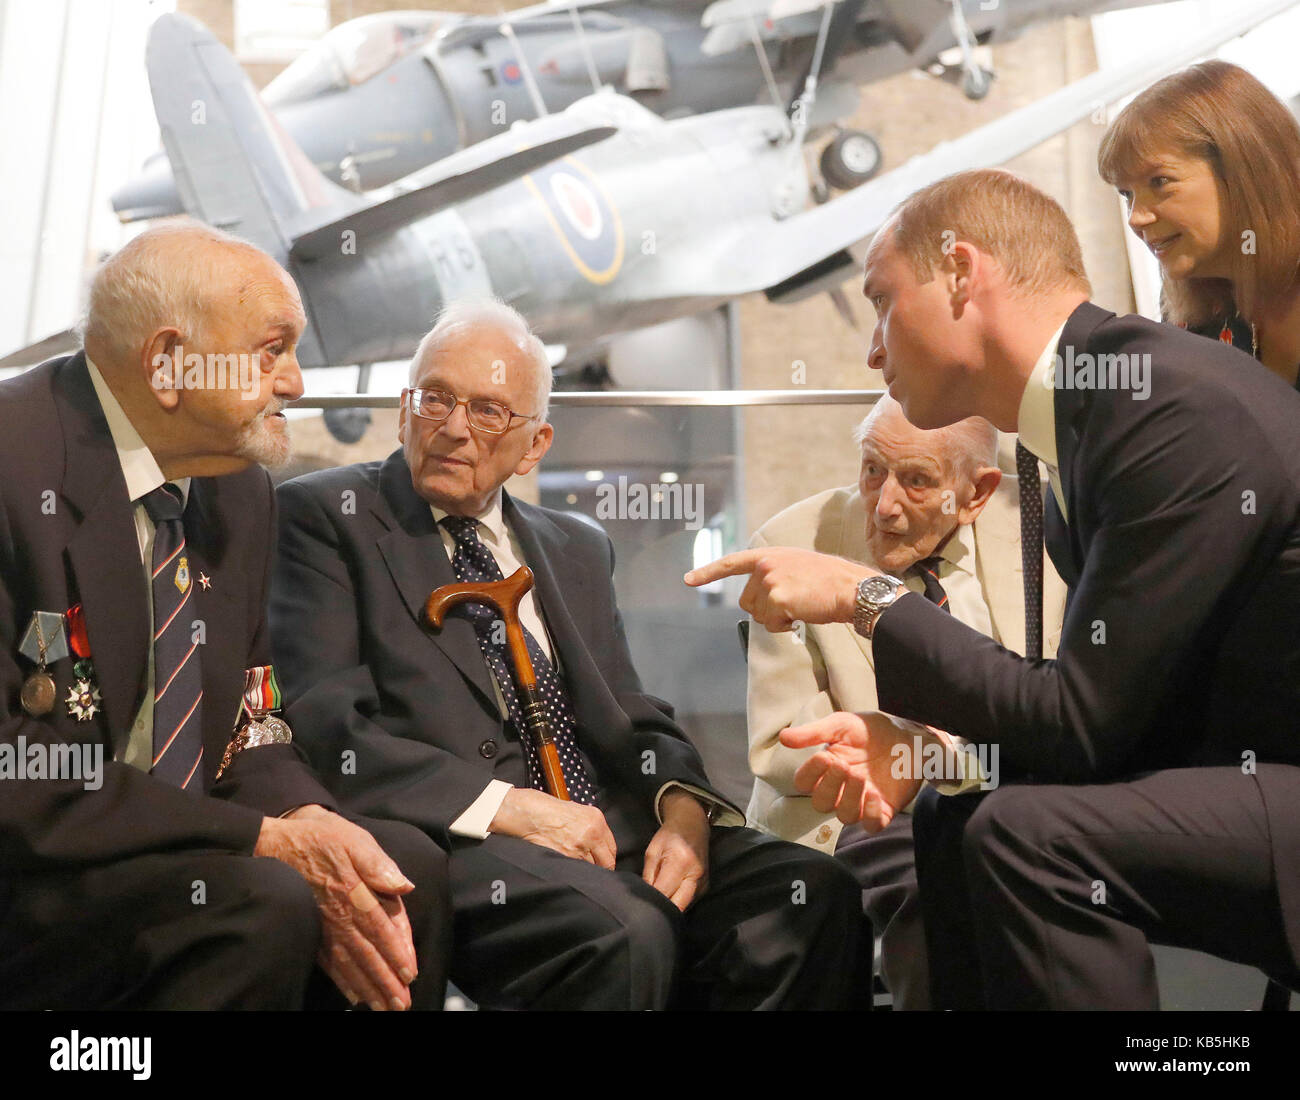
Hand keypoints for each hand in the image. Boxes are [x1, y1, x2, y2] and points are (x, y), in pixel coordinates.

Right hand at [255, 804, 417, 1009]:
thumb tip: (403, 886)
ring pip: (349, 964)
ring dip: (368, 988)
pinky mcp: (311, 933)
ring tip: (384, 1008)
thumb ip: (377, 863)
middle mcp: (338, 916)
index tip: (410, 973)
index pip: (379, 927)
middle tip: (401, 1004)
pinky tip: (355, 997)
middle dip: (385, 981)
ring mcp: (322, 928)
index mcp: (353, 892)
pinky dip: (343, 982)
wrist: (274, 844)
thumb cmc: (321, 838)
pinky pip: (328, 963)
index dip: (395, 951)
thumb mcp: (353, 839)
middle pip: (366, 953)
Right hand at [489, 787, 616, 868]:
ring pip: (592, 869)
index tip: (603, 863)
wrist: (529, 812)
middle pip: (606, 862)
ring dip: (586, 871)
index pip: (612, 848)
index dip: (607, 858)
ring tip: (577, 868)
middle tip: (594, 872)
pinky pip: (576, 871)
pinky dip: (574, 873)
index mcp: (597, 820)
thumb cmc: (549, 810)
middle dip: (601, 868)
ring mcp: (579, 847)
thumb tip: (599, 845)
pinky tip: (568, 868)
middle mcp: (592, 833)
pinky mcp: (566, 857)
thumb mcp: (578, 810)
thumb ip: (592, 827)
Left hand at [642, 789, 709, 910]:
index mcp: (680, 862)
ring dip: (670, 908)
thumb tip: (643, 898)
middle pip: (678, 906)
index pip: (663, 893)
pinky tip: (669, 897)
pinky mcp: (705, 887)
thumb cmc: (669, 836)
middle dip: (662, 911)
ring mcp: (703, 882)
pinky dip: (678, 903)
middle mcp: (695, 875)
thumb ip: (648, 876)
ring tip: (658, 901)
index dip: (650, 901)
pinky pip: (689, 903)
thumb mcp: (652, 852)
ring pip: (684, 907)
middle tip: (648, 909)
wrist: (692, 826)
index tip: (640, 904)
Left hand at [684, 547, 875, 631]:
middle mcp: (765, 565)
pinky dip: (786, 626)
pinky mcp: (777, 598)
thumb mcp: (797, 567)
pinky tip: (802, 613)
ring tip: (801, 606)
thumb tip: (760, 598)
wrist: (851, 587)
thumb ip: (774, 575)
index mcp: (769, 555)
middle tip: (792, 604)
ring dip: (777, 619)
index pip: (732, 562)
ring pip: (759, 615)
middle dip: (765, 610)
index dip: (708, 572)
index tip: (687, 580)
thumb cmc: (830, 581)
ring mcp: (770, 580)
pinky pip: (771, 624)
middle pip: (746, 602)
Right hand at [781, 712, 929, 832]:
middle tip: (843, 765)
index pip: (804, 783)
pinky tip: (874, 794)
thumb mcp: (841, 725)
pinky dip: (870, 814)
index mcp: (825, 770)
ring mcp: (861, 802)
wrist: (908, 735)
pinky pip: (872, 825)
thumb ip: (813, 732)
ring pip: (845, 816)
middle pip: (821, 803)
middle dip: (829, 786)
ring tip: (860, 776)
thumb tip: (783, 737)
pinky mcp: (884, 809)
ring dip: (850, 798)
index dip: (810, 774)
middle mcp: (840, 789)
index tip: (824, 756)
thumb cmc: (871, 730)